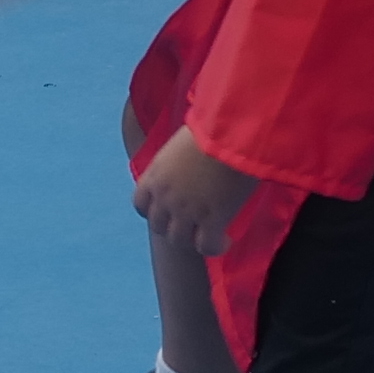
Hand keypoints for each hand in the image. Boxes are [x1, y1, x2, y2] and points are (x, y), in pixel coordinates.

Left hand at [132, 132, 261, 274]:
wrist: (233, 134)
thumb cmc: (213, 126)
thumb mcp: (184, 139)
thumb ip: (179, 156)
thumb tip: (189, 154)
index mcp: (155, 175)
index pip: (140, 203)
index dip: (153, 210)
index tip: (167, 208)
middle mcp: (165, 197)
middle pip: (158, 226)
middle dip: (172, 226)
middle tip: (191, 222)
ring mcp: (186, 211)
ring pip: (179, 240)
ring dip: (192, 238)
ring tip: (208, 233)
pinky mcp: (211, 220)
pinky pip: (207, 246)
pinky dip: (215, 246)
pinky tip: (224, 241)